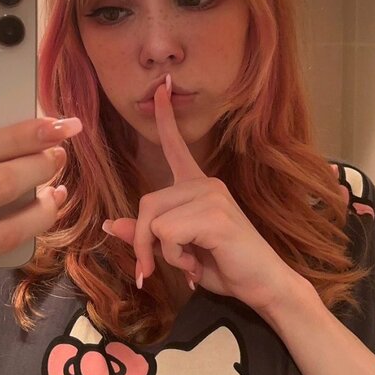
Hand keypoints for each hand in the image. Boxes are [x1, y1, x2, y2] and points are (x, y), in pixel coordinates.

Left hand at [102, 78, 297, 313]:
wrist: (263, 285)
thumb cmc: (225, 266)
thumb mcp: (178, 251)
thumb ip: (149, 236)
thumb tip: (110, 225)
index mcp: (198, 187)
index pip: (176, 147)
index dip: (165, 119)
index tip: (161, 88)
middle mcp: (205, 184)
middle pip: (147, 202)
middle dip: (142, 243)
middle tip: (152, 270)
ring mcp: (211, 196)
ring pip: (154, 220)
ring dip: (162, 253)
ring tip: (190, 265)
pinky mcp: (215, 215)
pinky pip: (167, 233)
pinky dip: (175, 257)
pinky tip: (197, 266)